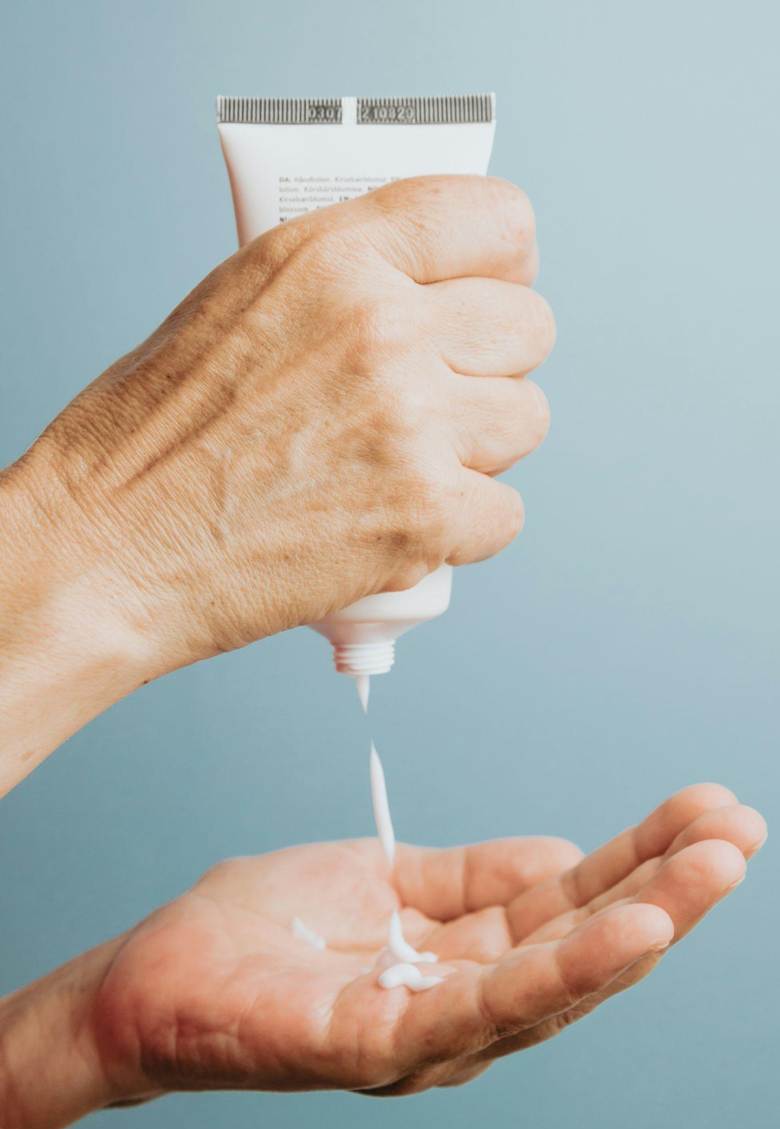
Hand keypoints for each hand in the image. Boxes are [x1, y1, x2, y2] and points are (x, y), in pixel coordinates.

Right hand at [0, 175, 551, 790]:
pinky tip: (399, 524)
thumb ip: (347, 282)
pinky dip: (462, 529)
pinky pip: (505, 512)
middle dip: (489, 367)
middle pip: (528, 327)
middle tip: (433, 400)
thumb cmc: (153, 440)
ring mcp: (411, 424)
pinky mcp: (424, 516)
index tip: (491, 292)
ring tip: (401, 467)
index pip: (497, 221)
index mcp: (336, 256)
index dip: (506, 264)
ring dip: (477, 449)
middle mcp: (385, 328)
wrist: (112, 548)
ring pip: (525, 419)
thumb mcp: (239, 303)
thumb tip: (431, 293)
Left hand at [85, 783, 762, 1100]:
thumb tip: (563, 856)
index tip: (703, 811)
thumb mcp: (386, 879)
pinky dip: (566, 967)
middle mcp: (462, 1010)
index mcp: (464, 962)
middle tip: (738, 830)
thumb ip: (473, 878)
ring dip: (643, 920)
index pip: (570, 908)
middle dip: (668, 887)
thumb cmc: (265, 930)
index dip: (640, 860)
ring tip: (712, 868)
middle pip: (584, 946)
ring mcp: (426, 1036)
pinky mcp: (379, 1046)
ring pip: (556, 979)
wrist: (153, 974)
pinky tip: (630, 927)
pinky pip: (485, 1004)